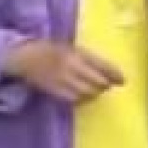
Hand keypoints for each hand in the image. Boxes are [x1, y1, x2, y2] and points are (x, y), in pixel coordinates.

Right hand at [2, 40, 123, 102]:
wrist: (24, 56)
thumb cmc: (51, 50)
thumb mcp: (70, 48)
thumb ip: (87, 58)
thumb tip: (109, 71)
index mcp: (76, 52)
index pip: (101, 64)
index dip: (114, 74)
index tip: (123, 80)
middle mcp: (71, 65)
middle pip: (97, 81)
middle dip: (105, 85)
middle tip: (107, 85)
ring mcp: (62, 79)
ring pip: (86, 92)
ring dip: (94, 93)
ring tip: (95, 91)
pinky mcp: (54, 90)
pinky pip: (73, 99)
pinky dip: (81, 99)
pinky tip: (81, 96)